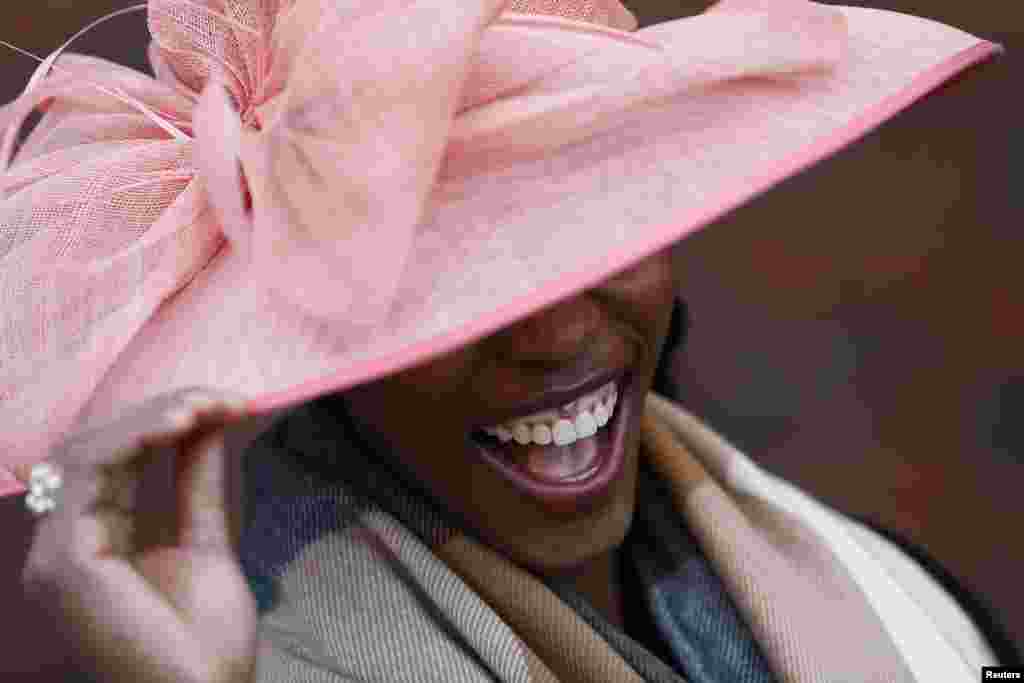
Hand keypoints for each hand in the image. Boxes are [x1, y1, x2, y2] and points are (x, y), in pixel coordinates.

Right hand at [21, 387, 261, 682]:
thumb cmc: (204, 644)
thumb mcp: (206, 543)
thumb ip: (197, 485)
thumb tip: (206, 424)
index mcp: (92, 545)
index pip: (114, 461)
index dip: (165, 422)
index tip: (228, 403)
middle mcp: (62, 547)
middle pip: (97, 448)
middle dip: (163, 411)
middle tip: (224, 398)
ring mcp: (54, 555)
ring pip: (88, 450)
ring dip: (154, 416)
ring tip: (210, 405)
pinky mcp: (63, 561)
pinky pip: (88, 472)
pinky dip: (136, 437)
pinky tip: (184, 424)